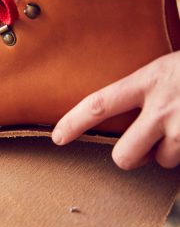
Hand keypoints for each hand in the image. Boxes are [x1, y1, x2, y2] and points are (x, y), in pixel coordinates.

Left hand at [52, 51, 179, 169]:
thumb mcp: (166, 66)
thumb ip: (144, 84)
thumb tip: (121, 101)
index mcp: (148, 80)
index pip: (99, 104)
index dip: (74, 122)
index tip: (58, 136)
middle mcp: (161, 106)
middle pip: (124, 154)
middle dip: (128, 157)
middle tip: (140, 147)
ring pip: (160, 160)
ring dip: (166, 152)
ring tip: (179, 128)